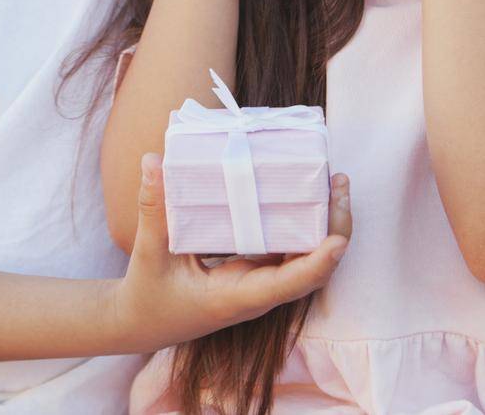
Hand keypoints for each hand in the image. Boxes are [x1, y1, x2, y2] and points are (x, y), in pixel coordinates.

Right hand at [109, 153, 350, 352]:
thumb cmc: (148, 295)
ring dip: (325, 224)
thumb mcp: (149, 253)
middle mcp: (258, 293)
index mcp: (237, 297)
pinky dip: (304, 224)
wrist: (145, 323)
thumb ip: (153, 209)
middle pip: (313, 269)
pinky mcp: (255, 272)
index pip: (288, 285)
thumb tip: (152, 161)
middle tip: (339, 182)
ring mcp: (260, 283)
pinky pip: (289, 251)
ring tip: (333, 181)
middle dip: (335, 229)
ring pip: (307, 259)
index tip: (338, 241)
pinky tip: (305, 194)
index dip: (317, 264)